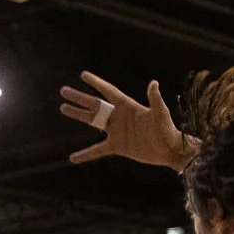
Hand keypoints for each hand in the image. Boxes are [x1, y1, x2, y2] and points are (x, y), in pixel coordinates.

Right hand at [60, 73, 192, 168]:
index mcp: (128, 107)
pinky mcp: (118, 146)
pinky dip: (86, 154)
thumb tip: (154, 83)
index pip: (109, 91)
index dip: (97, 83)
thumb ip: (155, 99)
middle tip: (63, 91)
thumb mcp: (160, 114)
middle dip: (79, 98)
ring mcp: (117, 131)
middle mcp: (120, 117)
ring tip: (63, 108)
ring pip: (93, 122)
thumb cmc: (167, 130)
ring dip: (78, 115)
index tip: (83, 75)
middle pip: (95, 105)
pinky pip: (98, 150)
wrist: (170, 150)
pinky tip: (73, 158)